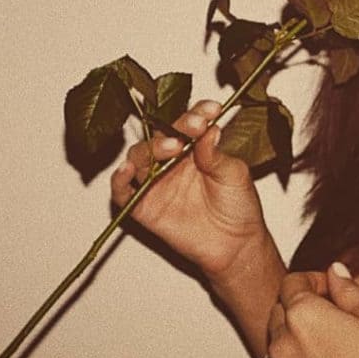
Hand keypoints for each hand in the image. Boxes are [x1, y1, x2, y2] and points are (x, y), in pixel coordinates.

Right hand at [110, 100, 268, 278]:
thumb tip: (208, 129)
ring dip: (149, 148)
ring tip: (170, 148)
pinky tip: (129, 169)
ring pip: (138, 157)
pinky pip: (122, 191)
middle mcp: (171, 163)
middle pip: (159, 136)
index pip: (187, 124)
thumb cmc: (238, 208)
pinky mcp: (144, 207)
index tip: (211, 111)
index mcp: (194, 150)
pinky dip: (120, 179)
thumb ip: (216, 153)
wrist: (236, 246)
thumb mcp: (234, 174)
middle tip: (191, 129)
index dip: (196, 114)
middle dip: (173, 129)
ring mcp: (156, 184)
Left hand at [265, 263, 358, 357]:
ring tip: (333, 354)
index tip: (330, 290)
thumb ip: (349, 289)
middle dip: (302, 310)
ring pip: (278, 349)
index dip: (313, 281)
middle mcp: (281, 346)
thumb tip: (334, 273)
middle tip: (335, 321)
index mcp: (303, 316)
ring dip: (296, 343)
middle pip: (279, 313)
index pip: (292, 282)